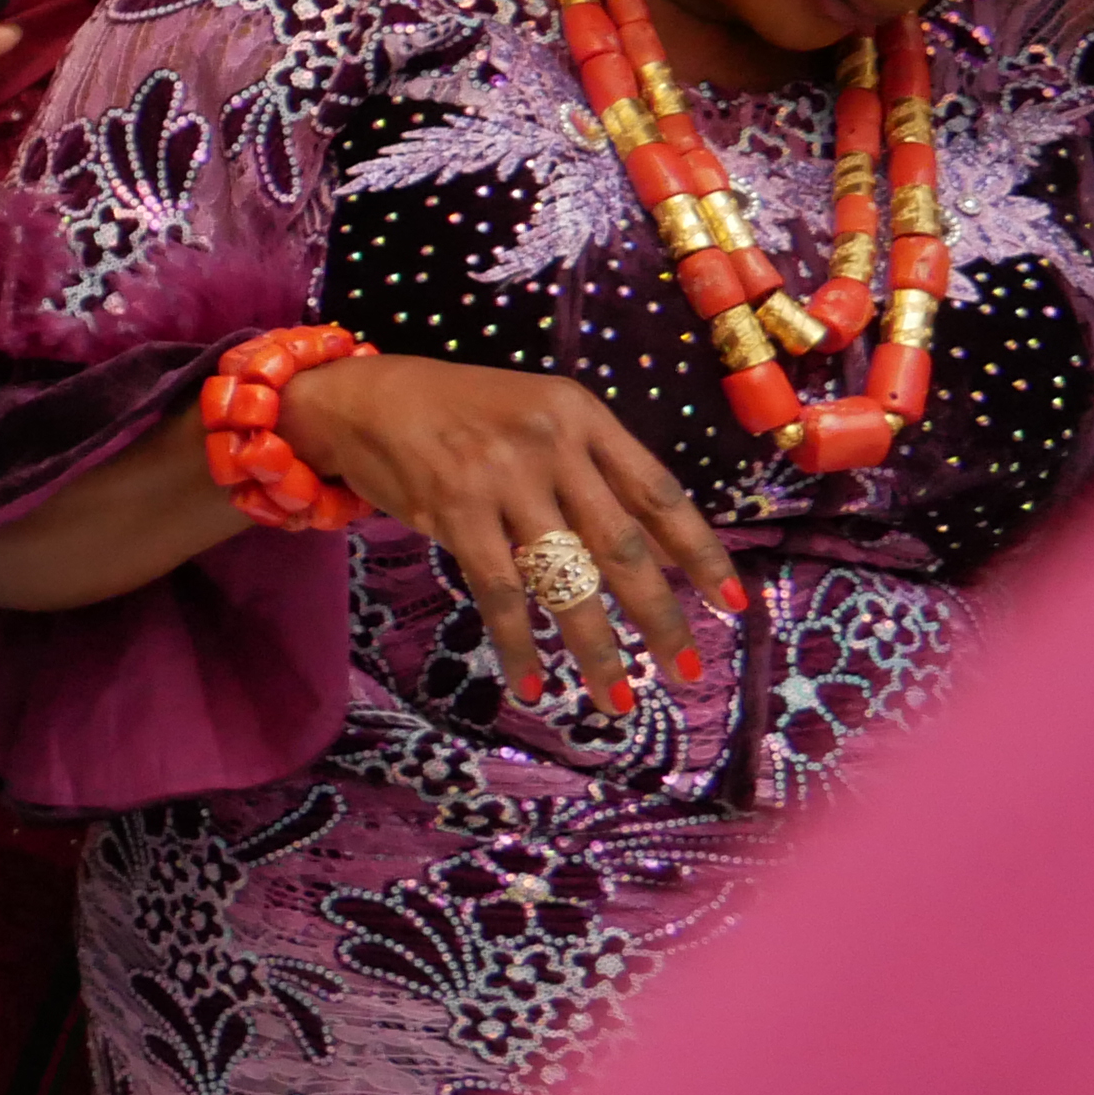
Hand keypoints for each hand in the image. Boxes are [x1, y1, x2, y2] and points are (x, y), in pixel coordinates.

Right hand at [277, 353, 744, 713]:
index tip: (731, 604)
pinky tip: (531, 684)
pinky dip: (517, 644)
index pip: (659, 493)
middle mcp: (551, 444)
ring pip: (566, 579)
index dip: (700, 553)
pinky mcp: (455, 510)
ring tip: (617, 699)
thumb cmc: (457, 412)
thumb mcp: (535, 417)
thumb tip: (643, 552)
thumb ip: (586, 467)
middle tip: (687, 671)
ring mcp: (503, 478)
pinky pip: (499, 592)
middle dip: (660, 618)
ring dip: (596, 648)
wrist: (361, 395)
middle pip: (623, 547)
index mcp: (582, 416)